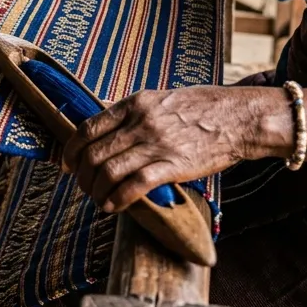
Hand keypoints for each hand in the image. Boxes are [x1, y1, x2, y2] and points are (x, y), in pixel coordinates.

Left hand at [62, 86, 282, 211]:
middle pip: (94, 153)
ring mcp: (157, 144)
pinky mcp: (174, 165)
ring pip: (109, 171)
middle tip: (84, 187)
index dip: (72, 150)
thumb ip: (132, 115)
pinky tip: (113, 206)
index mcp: (134, 103)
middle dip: (82, 176)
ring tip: (99, 200)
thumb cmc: (200, 109)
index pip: (88, 128)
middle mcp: (141, 122)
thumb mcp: (159, 100)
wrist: (239, 117)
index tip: (67, 164)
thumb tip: (106, 133)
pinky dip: (118, 199)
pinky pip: (135, 185)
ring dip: (97, 191)